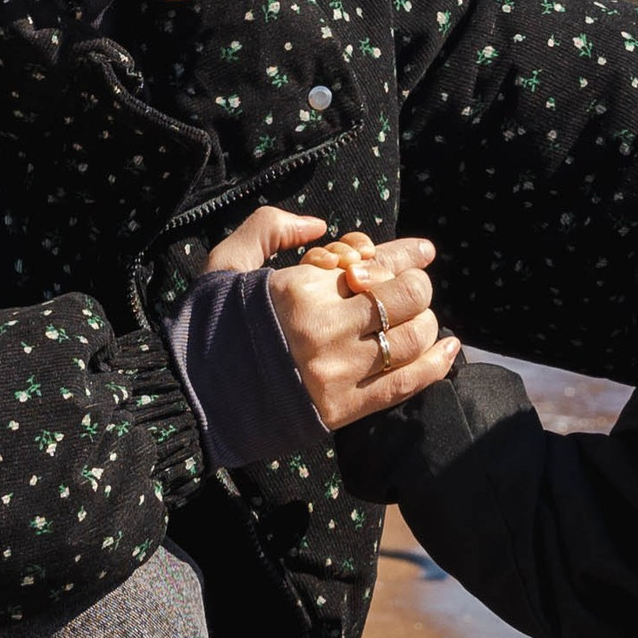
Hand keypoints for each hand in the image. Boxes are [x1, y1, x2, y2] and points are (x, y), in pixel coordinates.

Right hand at [202, 208, 460, 431]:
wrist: (188, 398)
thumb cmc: (207, 326)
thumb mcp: (226, 262)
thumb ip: (268, 227)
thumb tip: (319, 226)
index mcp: (299, 288)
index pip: (378, 263)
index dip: (407, 254)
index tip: (422, 251)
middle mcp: (324, 328)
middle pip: (406, 298)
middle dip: (415, 288)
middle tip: (410, 289)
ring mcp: (335, 372)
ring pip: (412, 339)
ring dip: (424, 324)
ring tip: (418, 320)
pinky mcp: (339, 411)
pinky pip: (404, 386)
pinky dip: (435, 366)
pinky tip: (449, 349)